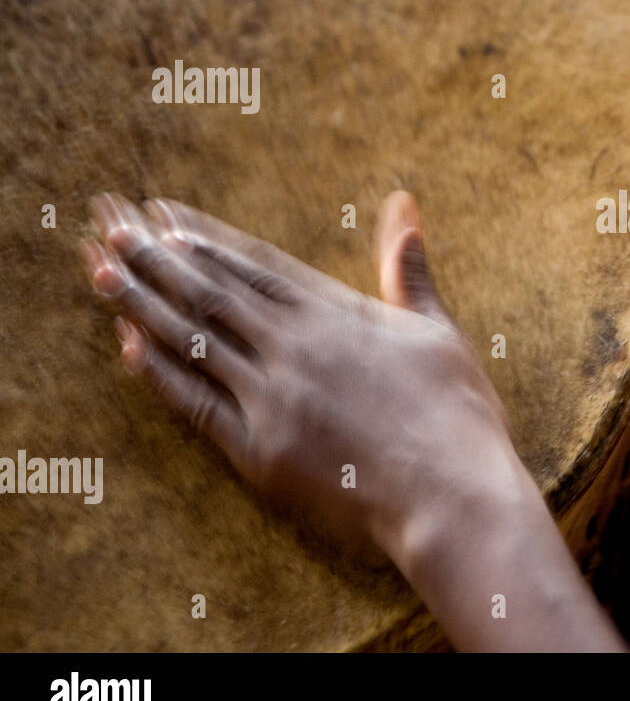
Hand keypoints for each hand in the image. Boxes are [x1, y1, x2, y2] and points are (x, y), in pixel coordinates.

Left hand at [82, 191, 527, 564]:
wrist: (454, 495)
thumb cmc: (458, 414)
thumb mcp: (438, 330)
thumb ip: (409, 269)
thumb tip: (404, 205)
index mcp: (340, 315)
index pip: (257, 265)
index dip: (205, 237)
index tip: (163, 214)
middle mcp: (297, 347)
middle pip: (212, 292)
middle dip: (156, 256)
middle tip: (110, 223)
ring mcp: (273, 398)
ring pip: (194, 339)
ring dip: (142, 301)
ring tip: (100, 268)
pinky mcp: (260, 451)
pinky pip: (197, 404)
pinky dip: (160, 372)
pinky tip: (130, 345)